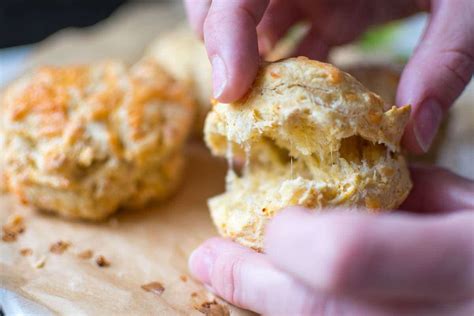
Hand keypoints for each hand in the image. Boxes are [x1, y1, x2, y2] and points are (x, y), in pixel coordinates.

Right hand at [185, 0, 473, 152]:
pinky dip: (278, 76)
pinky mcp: (325, 13)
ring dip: (242, 68)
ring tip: (258, 111)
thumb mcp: (466, 2)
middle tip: (236, 100)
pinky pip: (284, 42)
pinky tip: (289, 108)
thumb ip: (444, 57)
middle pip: (221, 4)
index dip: (224, 33)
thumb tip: (414, 136)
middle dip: (219, 49)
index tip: (231, 92)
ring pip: (244, 24)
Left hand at [189, 166, 473, 314]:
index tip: (270, 219)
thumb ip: (410, 197)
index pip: (343, 255)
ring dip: (268, 305)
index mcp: (469, 265)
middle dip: (249, 282)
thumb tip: (335, 190)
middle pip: (313, 311)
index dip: (293, 237)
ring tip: (236, 276)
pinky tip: (287, 297)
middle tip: (207, 259)